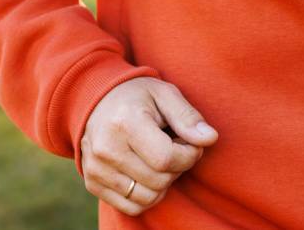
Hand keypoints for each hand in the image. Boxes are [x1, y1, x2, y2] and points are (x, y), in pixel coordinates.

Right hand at [80, 77, 218, 215]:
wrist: (98, 101)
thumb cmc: (138, 97)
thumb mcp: (166, 95)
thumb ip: (188, 117)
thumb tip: (210, 138)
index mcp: (124, 123)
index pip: (166, 159)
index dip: (189, 155)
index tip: (191, 142)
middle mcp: (105, 149)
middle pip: (159, 181)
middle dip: (178, 167)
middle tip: (176, 147)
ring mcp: (96, 169)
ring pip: (147, 198)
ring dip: (164, 183)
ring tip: (161, 159)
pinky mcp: (93, 183)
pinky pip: (132, 207)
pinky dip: (148, 195)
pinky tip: (148, 172)